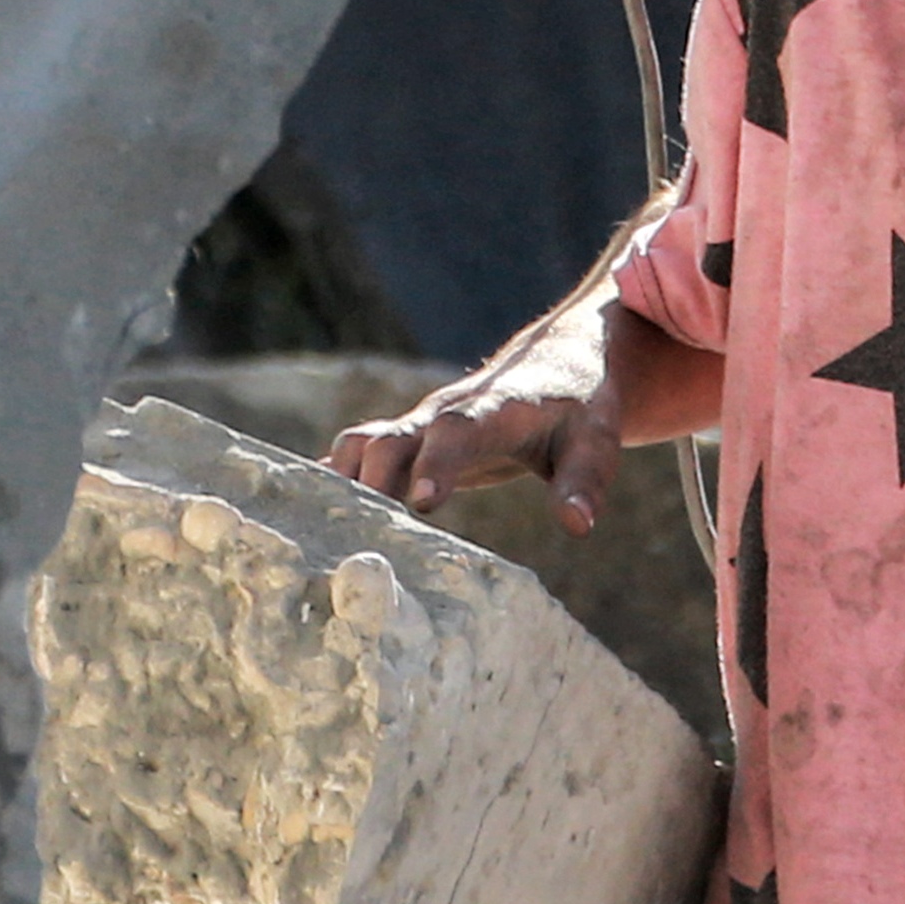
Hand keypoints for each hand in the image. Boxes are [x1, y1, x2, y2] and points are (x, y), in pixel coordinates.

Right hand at [327, 319, 628, 532]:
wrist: (556, 363)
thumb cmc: (579, 408)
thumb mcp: (596, 442)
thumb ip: (584, 481)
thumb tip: (578, 525)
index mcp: (493, 411)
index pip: (459, 431)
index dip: (437, 462)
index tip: (421, 499)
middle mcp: (443, 415)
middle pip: (389, 440)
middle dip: (370, 483)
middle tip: (357, 540)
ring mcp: (417, 426)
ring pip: (360, 444)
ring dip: (339, 485)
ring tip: (322, 539)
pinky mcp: (403, 440)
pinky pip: (355, 457)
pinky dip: (330, 485)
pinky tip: (308, 527)